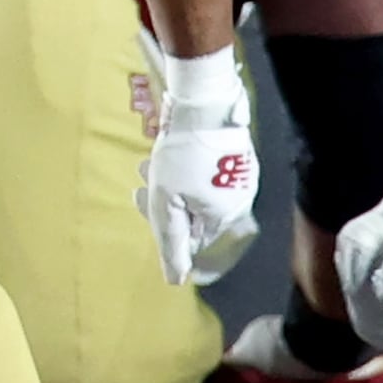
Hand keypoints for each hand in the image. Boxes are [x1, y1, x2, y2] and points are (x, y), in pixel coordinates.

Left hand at [136, 47, 259, 283]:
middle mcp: (240, 201)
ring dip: (168, 184)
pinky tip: (166, 154)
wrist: (204, 102)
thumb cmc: (182, 156)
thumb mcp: (166, 203)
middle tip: (140, 185)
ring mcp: (241, 175)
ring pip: (197, 191)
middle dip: (163, 203)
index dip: (166, 229)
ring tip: (147, 165)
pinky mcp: (236, 154)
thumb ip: (171, 243)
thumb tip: (175, 280)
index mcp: (224, 218)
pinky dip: (185, 169)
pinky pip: (207, 172)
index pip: (193, 241)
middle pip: (194, 215)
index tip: (143, 204)